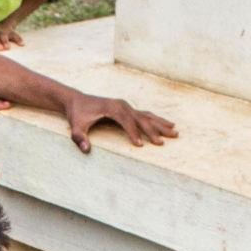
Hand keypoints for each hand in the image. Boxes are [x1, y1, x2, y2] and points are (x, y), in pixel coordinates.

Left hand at [62, 92, 176, 152]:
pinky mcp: (127, 109)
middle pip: (141, 118)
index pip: (126, 122)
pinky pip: (144, 115)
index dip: (133, 133)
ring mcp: (126, 106)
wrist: (77, 101)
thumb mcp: (75, 128)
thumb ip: (79, 138)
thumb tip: (85, 149)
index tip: (140, 145)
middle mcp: (122, 105)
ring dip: (160, 124)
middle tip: (163, 142)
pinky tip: (167, 124)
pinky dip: (156, 120)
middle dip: (153, 131)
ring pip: (147, 116)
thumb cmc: (77, 115)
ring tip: (174, 131)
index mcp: (112, 108)